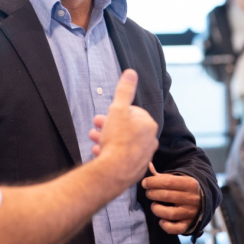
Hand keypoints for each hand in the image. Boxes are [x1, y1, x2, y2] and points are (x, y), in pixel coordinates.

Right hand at [89, 70, 158, 185]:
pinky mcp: (135, 169)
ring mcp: (143, 156)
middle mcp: (150, 140)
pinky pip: (122, 157)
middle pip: (127, 128)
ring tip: (94, 139)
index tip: (105, 115)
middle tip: (96, 125)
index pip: (133, 112)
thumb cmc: (117, 139)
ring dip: (107, 138)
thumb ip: (124, 90)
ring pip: (123, 142)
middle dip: (109, 125)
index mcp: (148, 125)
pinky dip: (110, 152)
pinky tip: (98, 152)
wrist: (115, 171)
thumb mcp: (117, 109)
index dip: (117, 112)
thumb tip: (131, 72)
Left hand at [142, 168, 200, 234]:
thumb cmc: (183, 188)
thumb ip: (161, 175)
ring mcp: (191, 212)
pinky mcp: (189, 224)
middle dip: (152, 194)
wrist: (202, 201)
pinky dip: (166, 226)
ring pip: (170, 213)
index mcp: (190, 183)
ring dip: (157, 209)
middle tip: (148, 193)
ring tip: (154, 205)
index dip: (152, 182)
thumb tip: (148, 165)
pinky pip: (177, 229)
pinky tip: (161, 220)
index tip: (145, 183)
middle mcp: (192, 198)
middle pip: (166, 196)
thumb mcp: (176, 179)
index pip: (167, 182)